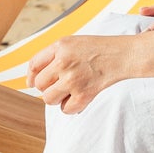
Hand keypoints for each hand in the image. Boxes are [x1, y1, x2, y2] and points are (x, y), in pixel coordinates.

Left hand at [25, 36, 139, 114]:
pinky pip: (66, 109)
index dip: (31, 77)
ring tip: (69, 91)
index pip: (33, 65)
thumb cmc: (98, 49)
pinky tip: (79, 97)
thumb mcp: (72, 43)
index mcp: (60, 46)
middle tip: (61, 84)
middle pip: (39, 85)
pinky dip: (71, 107)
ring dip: (57, 98)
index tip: (32, 83)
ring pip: (49, 99)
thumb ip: (52, 56)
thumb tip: (30, 82)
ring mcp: (73, 79)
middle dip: (48, 87)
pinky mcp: (84, 94)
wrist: (123, 55)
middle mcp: (64, 62)